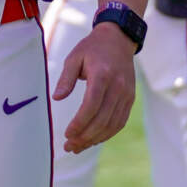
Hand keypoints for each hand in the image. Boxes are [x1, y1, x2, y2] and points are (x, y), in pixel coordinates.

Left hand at [53, 23, 136, 152]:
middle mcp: (118, 86)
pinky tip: (93, 139)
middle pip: (102, 119)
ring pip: (112, 124)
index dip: (80, 123)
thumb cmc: (92, 48)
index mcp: (102, 74)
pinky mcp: (130, 98)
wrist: (119, 39)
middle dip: (85, 136)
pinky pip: (119, 122)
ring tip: (78, 147)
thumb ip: (65, 78)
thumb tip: (56, 98)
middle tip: (69, 146)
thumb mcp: (74, 57)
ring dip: (95, 139)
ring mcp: (126, 94)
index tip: (67, 134)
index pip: (92, 105)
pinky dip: (107, 134)